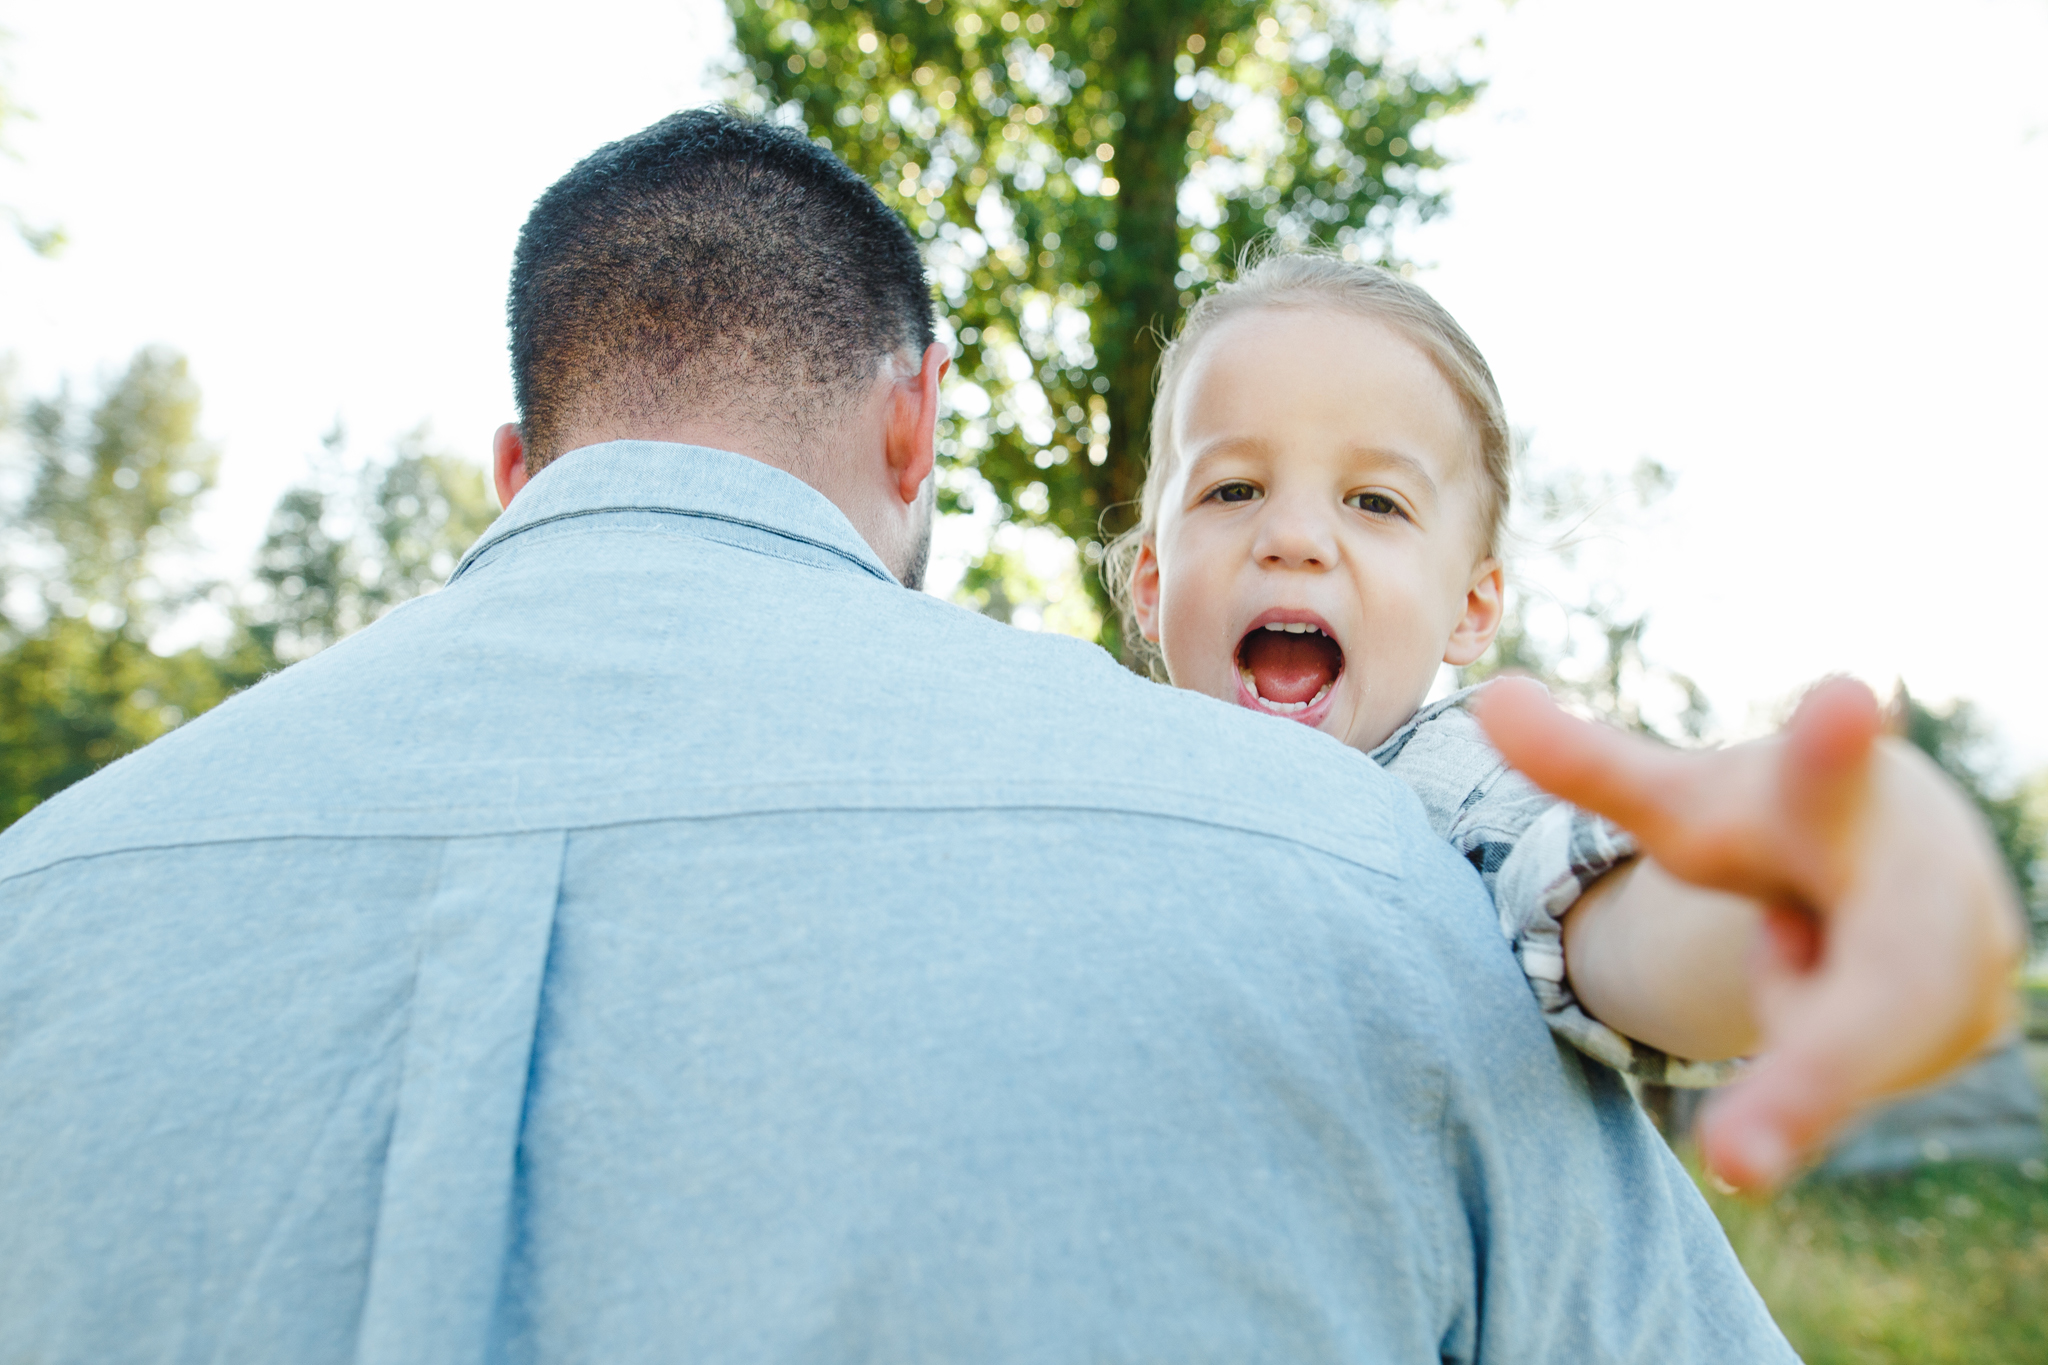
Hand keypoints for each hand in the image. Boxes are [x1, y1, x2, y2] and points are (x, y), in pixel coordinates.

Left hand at [1475, 676, 2025, 1190]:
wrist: (1889, 855)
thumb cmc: (1772, 822)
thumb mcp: (1679, 804)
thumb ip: (1585, 765)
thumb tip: (1491, 700)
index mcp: (1830, 791)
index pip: (1832, 768)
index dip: (1835, 742)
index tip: (1842, 698)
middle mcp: (1924, 866)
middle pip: (1873, 992)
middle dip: (1812, 1079)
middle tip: (1732, 1162)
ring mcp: (1970, 946)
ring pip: (1851, 1049)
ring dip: (1798, 1031)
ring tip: (1792, 948)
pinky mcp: (1973, 1018)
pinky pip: (1861, 1074)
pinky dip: (1823, 1055)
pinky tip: (1833, 991)